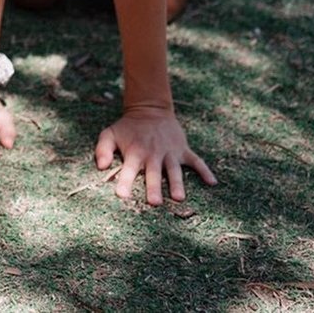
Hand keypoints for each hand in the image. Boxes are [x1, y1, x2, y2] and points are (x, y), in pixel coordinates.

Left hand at [95, 106, 216, 204]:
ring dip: (176, 183)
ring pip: (174, 170)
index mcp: (135, 152)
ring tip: (179, 198)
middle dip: (153, 187)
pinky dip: (205, 170)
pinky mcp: (183, 150)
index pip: (129, 169)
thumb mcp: (110, 133)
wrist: (149, 109)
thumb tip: (101, 167)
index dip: (125, 181)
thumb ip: (102, 149)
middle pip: (153, 173)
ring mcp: (170, 152)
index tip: (122, 196)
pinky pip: (196, 161)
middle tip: (154, 203)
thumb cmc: (128, 128)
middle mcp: (153, 153)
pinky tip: (213, 182)